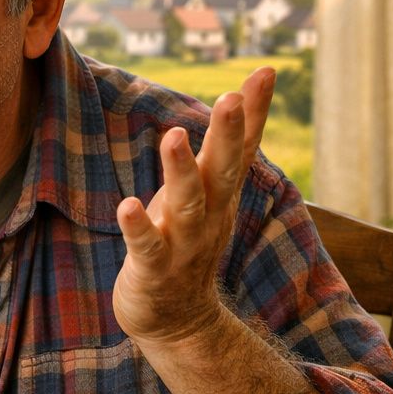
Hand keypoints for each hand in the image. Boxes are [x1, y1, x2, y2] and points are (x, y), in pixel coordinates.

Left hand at [112, 67, 275, 345]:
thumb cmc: (187, 243)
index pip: (243, 149)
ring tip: (175, 135)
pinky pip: (147, 247)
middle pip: (223, 171)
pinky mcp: (153, 270)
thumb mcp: (208, 194)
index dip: (254, 112)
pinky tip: (128, 205)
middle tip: (230, 97)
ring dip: (180, 171)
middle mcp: (209, 216)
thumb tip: (240, 96)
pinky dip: (139, 226)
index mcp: (220, 195)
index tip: (264, 72)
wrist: (179, 321)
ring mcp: (183, 244)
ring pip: (187, 204)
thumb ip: (222, 151)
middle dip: (228, 135)